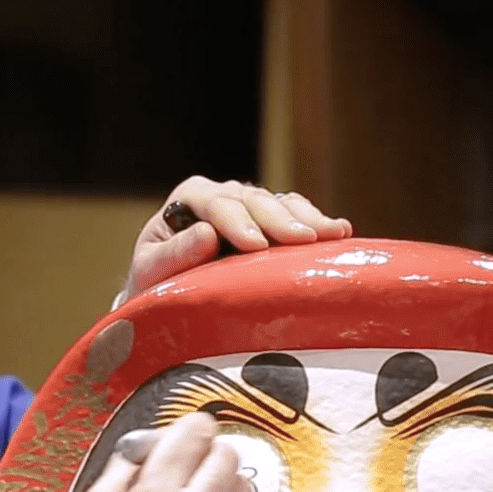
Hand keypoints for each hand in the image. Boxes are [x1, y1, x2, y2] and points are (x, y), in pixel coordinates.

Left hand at [119, 177, 351, 304]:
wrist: (172, 297)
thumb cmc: (157, 286)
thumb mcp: (153, 275)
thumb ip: (174, 255)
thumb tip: (206, 236)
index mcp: (190, 199)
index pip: (216, 204)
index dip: (237, 222)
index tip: (256, 244)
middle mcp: (223, 194)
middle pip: (254, 200)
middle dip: (279, 220)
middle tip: (303, 241)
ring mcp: (250, 205)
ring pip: (280, 203)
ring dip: (307, 219)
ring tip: (330, 234)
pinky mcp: (272, 220)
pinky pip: (297, 213)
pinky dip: (316, 222)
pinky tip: (339, 231)